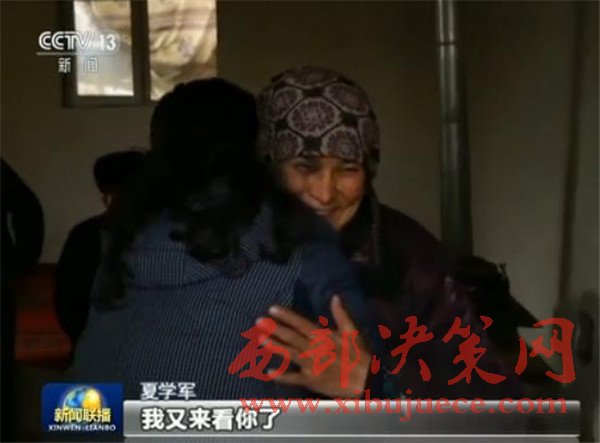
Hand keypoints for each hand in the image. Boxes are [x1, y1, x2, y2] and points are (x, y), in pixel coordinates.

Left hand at [256, 295, 370, 397]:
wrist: (365, 381)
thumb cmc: (359, 355)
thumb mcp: (353, 332)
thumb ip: (342, 314)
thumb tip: (335, 296)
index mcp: (322, 337)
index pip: (300, 323)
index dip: (286, 316)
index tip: (272, 309)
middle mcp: (312, 350)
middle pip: (290, 337)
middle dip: (274, 328)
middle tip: (259, 321)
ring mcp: (309, 366)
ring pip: (288, 354)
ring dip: (274, 346)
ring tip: (260, 339)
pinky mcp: (310, 380)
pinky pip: (293, 378)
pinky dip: (281, 376)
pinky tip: (269, 372)